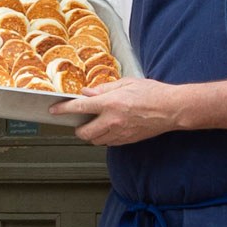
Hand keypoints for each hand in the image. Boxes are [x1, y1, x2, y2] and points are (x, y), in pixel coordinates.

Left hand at [50, 78, 185, 145]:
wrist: (171, 109)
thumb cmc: (153, 93)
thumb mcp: (126, 83)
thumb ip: (104, 88)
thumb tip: (88, 93)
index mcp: (111, 103)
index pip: (79, 108)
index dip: (63, 109)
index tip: (54, 110)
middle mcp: (113, 120)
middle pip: (84, 132)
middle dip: (78, 128)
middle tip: (80, 121)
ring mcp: (120, 133)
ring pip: (95, 140)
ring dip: (91, 134)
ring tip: (96, 124)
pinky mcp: (127, 140)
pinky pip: (108, 143)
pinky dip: (104, 137)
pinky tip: (109, 128)